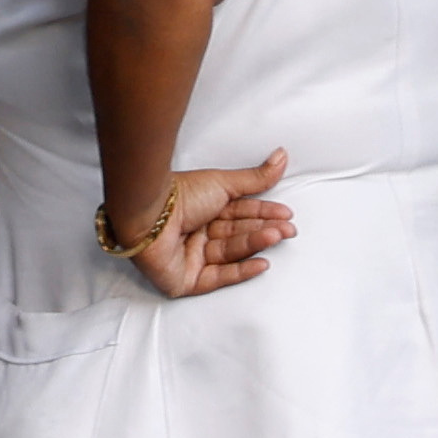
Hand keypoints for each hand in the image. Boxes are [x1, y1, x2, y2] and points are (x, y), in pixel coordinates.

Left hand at [108, 158, 294, 298]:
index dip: (263, 214)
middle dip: (264, 230)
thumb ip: (255, 178)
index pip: (239, 214)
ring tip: (277, 235)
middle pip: (237, 234)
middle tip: (287, 229)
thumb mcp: (223, 183)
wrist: (150, 214)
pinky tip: (262, 263)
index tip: (286, 214)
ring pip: (230, 253)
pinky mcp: (185, 280)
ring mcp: (190, 258)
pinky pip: (218, 278)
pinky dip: (241, 271)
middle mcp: (196, 233)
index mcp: (202, 210)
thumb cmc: (179, 195)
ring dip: (256, 244)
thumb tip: (281, 157)